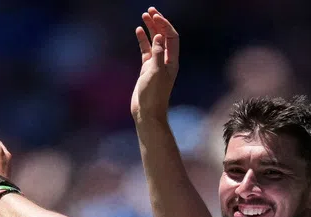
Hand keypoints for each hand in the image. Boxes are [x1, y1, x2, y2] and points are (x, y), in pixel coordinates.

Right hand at [131, 7, 179, 121]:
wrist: (147, 112)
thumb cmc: (153, 95)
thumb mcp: (156, 73)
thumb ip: (159, 54)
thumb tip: (160, 36)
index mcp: (172, 61)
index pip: (172, 37)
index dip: (165, 25)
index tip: (155, 16)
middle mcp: (166, 61)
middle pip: (164, 37)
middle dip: (158, 23)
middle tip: (150, 10)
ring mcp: (156, 64)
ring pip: (155, 42)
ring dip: (151, 29)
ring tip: (144, 16)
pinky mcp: (146, 69)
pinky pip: (146, 50)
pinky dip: (143, 40)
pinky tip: (139, 31)